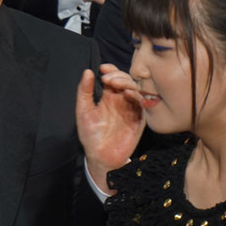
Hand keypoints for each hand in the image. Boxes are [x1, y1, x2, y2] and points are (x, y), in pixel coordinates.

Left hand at [76, 64, 144, 192]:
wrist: (100, 156)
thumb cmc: (90, 134)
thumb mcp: (83, 110)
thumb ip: (85, 91)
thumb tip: (87, 71)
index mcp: (109, 97)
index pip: (114, 77)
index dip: (111, 70)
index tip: (103, 68)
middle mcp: (122, 101)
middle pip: (126, 80)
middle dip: (118, 76)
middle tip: (108, 78)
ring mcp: (131, 109)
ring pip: (135, 89)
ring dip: (126, 83)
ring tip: (115, 84)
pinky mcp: (138, 119)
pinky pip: (142, 104)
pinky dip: (136, 96)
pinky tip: (127, 94)